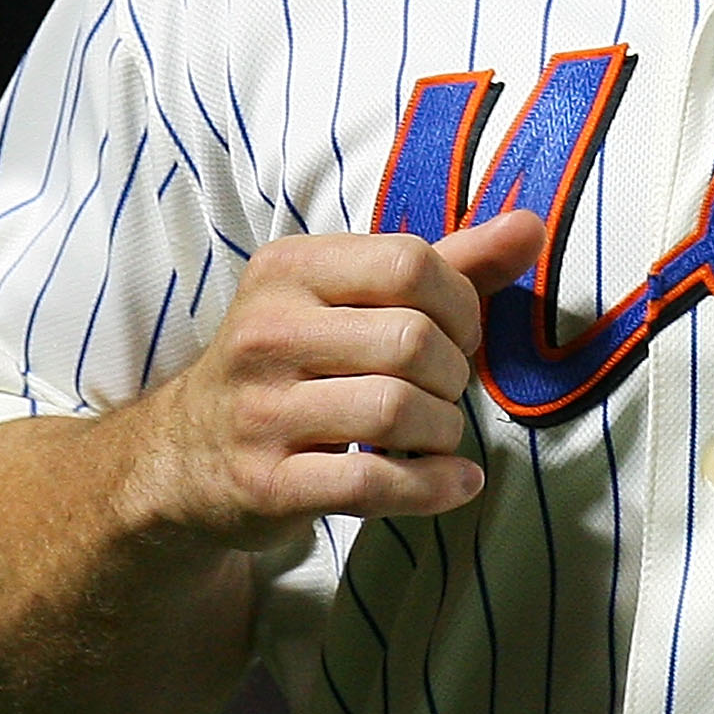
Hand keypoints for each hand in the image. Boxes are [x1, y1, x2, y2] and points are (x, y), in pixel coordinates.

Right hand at [121, 211, 545, 548]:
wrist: (182, 457)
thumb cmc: (293, 366)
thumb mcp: (351, 299)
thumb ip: (449, 263)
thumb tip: (531, 225)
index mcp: (288, 271)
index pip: (412, 263)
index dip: (460, 305)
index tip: (455, 334)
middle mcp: (266, 334)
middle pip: (415, 342)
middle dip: (453, 374)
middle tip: (440, 390)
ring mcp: (260, 411)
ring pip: (401, 411)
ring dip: (443, 431)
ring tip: (433, 435)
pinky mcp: (266, 483)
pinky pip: (374, 482)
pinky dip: (434, 488)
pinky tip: (454, 483)